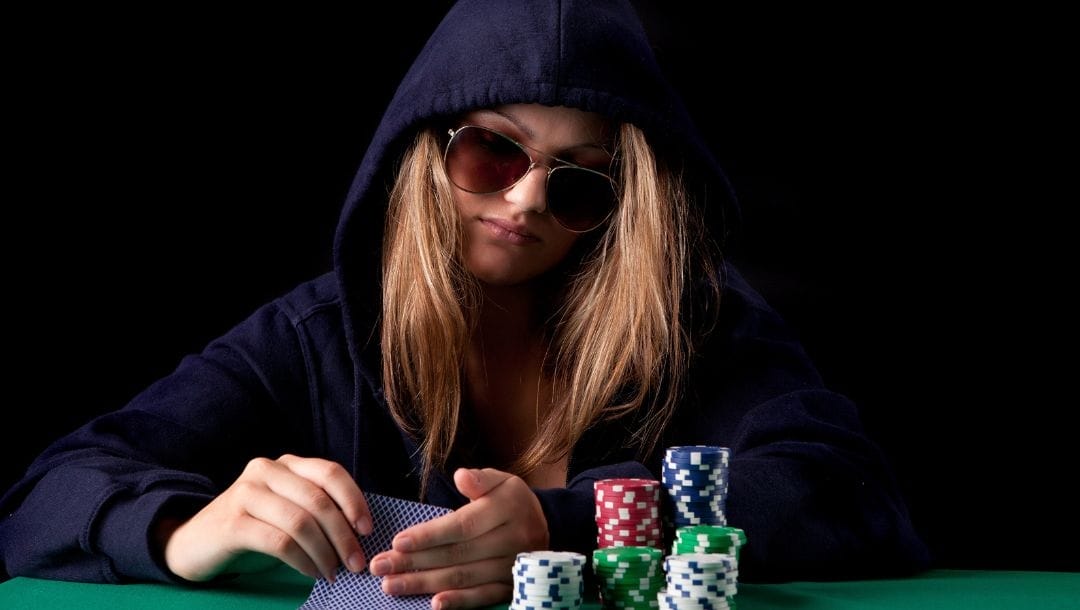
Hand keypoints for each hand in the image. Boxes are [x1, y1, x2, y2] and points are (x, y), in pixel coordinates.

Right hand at [159, 454, 372, 581]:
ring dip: (324, 552)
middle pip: (318, 500)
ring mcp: (246, 493)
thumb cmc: (252, 526)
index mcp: (286, 463)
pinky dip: (302, 561)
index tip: (367, 529)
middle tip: (356, 562)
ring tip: (333, 572)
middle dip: (343, 535)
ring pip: (301, 522)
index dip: (354, 500)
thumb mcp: (286, 507)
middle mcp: (266, 470)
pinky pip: (280, 542)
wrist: (193, 542)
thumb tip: (359, 530)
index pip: (330, 473)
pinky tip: (311, 573)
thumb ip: (317, 507)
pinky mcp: (233, 522)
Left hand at [369, 468, 548, 608]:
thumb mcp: (501, 480)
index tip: (397, 542)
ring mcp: (513, 566)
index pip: (462, 526)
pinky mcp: (513, 586)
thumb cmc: (511, 500)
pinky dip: (459, 602)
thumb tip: (461, 477)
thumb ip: (480, 479)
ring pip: (464, 578)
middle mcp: (512, 540)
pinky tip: (434, 604)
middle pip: (457, 555)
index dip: (429, 535)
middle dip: (414, 562)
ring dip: (425, 584)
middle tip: (380, 566)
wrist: (547, 526)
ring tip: (391, 585)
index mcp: (507, 508)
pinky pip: (484, 597)